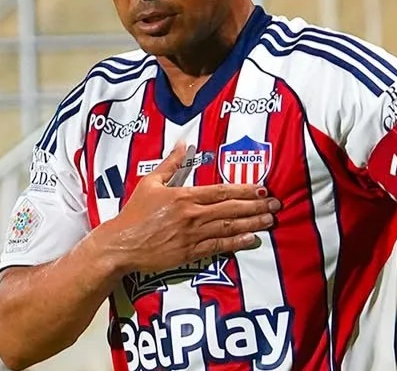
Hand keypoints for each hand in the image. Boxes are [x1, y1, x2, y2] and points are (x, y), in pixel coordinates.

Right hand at [99, 143, 279, 273]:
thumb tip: (183, 143)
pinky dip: (236, 243)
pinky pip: (218, 246)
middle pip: (230, 209)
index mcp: (183, 196)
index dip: (243, 190)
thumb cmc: (134, 213)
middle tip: (276, 204)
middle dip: (256, 206)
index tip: (261, 188)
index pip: (220, 191)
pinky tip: (251, 240)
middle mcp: (192, 215)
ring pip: (228, 227)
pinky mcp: (189, 253)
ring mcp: (192, 236)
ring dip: (252, 224)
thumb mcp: (150, 183)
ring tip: (270, 220)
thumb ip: (170, 164)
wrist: (121, 244)